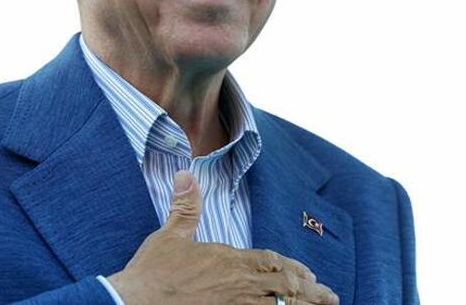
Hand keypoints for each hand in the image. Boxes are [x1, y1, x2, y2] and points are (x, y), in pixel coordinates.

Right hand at [107, 170, 338, 304]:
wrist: (136, 301)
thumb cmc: (153, 270)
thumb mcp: (170, 234)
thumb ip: (185, 206)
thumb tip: (186, 174)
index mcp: (227, 259)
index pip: (271, 262)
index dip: (293, 268)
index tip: (310, 274)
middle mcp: (236, 284)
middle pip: (284, 287)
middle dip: (310, 291)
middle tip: (329, 296)